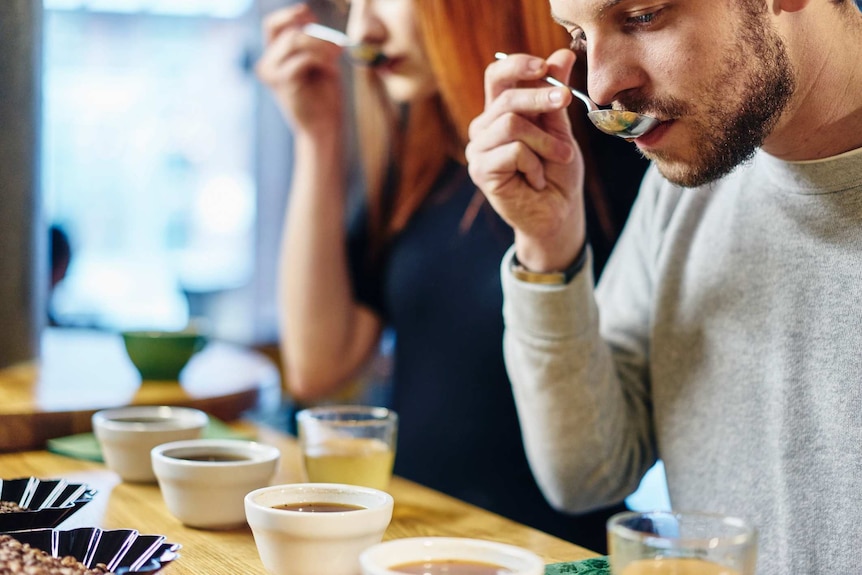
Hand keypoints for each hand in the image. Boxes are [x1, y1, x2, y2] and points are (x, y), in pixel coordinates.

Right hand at [255, 4, 344, 134]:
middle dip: (317, 35)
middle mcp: (268, 64)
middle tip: (339, 47)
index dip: (291, 15)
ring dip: (321, 46)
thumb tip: (309, 17)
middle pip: (289, 32)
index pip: (273, 26)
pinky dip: (322, 60)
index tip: (311, 15)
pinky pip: (303, 58)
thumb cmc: (324, 97)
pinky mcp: (282, 82)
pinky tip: (331, 71)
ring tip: (337, 58)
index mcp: (275, 58)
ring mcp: (272, 73)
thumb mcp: (319, 63)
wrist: (323, 128)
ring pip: (294, 40)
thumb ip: (311, 43)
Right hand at [466, 49, 586, 271]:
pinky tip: (536, 179)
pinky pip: (513, 151)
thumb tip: (563, 54)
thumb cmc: (558, 172)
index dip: (517, 65)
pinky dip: (535, 164)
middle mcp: (483, 129)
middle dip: (541, 97)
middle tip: (566, 100)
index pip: (497, 76)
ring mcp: (478, 150)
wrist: (558, 212)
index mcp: (500, 113)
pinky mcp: (481, 172)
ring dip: (544, 141)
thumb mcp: (561, 127)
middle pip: (507, 98)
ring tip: (559, 157)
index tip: (545, 66)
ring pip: (511, 123)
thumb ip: (556, 95)